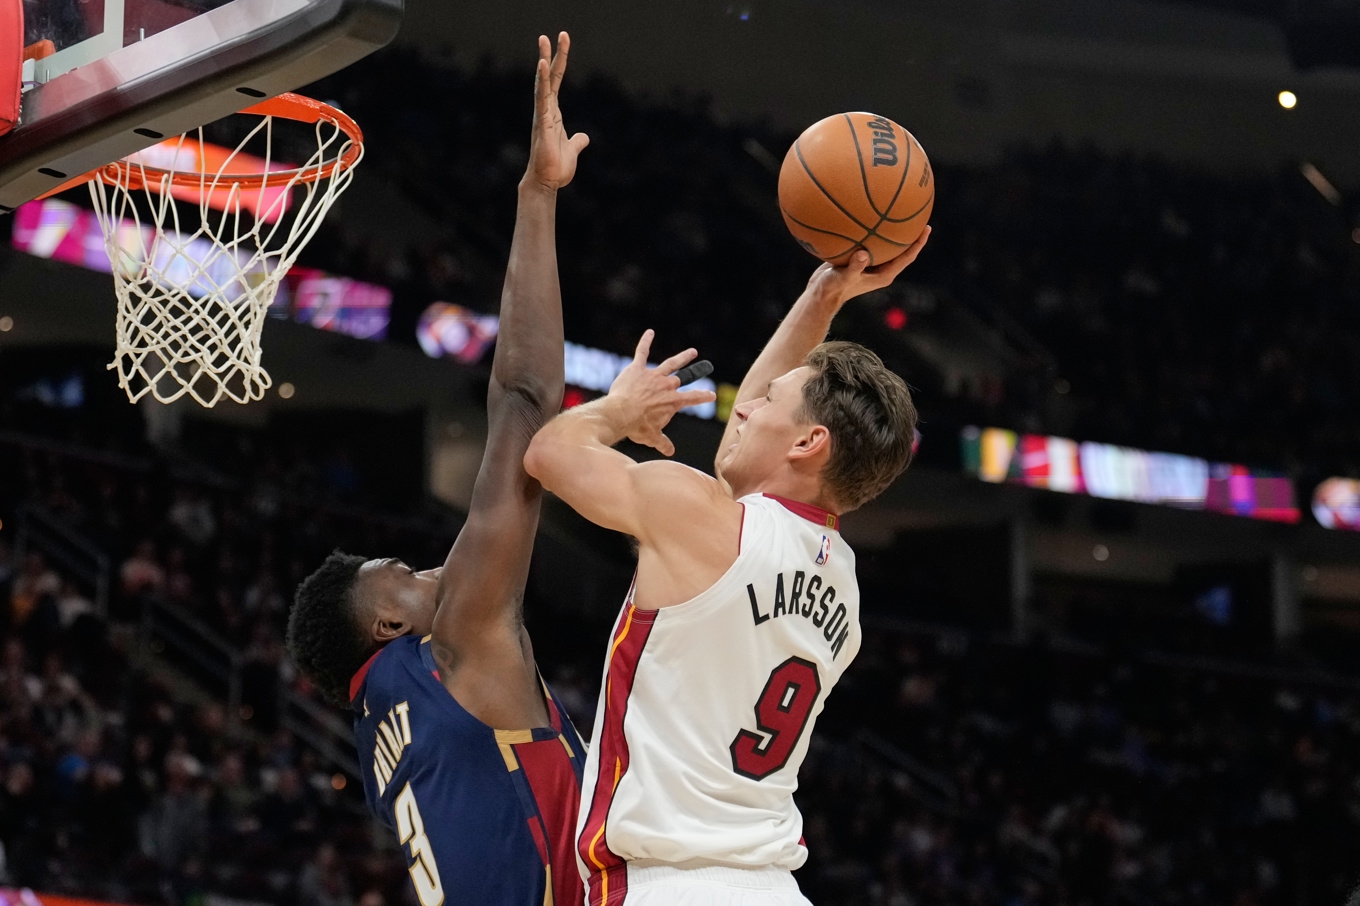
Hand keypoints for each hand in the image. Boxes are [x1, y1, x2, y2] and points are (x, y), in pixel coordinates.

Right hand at [526, 32, 589, 190]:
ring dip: (543, 63)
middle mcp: (546, 111)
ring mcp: (542, 116)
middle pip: (548, 78)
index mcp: (553, 113)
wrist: (547, 183)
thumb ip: (577, 141)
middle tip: (549, 35)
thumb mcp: (572, 150)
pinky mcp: (542, 124)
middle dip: (550, 55)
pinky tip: (542, 67)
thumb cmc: (556, 168)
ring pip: (543, 84)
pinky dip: (542, 82)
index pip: (555, 82)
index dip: (558, 63)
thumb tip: (584, 137)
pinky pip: (542, 99)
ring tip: (544, 42)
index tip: (561, 44)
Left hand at [606, 330, 717, 456]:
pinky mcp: (636, 369)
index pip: (693, 399)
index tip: (712, 395)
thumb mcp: (651, 437)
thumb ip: (662, 442)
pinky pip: (642, 352)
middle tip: (704, 366)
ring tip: (692, 351)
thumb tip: (670, 452)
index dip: (703, 397)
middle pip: (681, 379)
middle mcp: (666, 386)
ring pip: (670, 364)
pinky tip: (649, 332)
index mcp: (672, 402)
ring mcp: (652, 376)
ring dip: (682, 357)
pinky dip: (646, 342)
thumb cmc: (636, 426)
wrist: (620, 414)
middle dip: (693, 372)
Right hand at [808, 225, 931, 306]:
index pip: (907, 257)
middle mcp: (881, 270)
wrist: (820, 294)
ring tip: (898, 212)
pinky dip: (873, 232)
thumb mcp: (843, 277)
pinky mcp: (861, 260)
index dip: (918, 243)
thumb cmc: (832, 289)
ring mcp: (871, 265)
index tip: (927, 227)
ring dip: (894, 232)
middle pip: (902, 250)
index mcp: (884, 275)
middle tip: (919, 215)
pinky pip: (872, 244)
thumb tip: (863, 253)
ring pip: (888, 246)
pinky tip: (868, 216)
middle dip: (911, 235)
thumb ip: (854, 267)